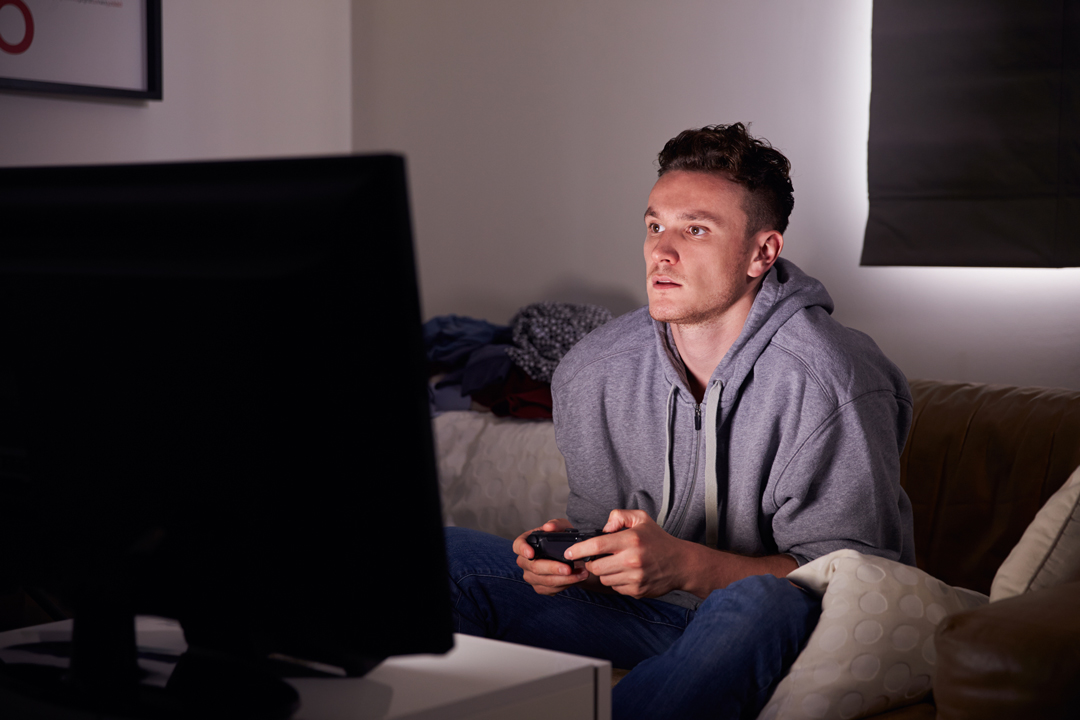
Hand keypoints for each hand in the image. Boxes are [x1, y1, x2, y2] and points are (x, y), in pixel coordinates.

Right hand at [512, 518, 588, 595]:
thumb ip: (556, 525)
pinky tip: (577, 578)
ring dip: (565, 579)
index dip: (523, 550)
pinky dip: (566, 585)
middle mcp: (525, 561)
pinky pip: (551, 589)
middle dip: (553, 568)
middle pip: (534, 567)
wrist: (570, 555)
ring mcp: (531, 576)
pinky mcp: (540, 587)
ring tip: (581, 573)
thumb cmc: (562, 539)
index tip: (531, 553)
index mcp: (527, 543)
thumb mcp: (562, 528)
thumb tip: (548, 527)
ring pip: (545, 581)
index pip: (518, 545)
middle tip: (569, 568)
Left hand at [565, 509, 690, 598]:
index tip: (569, 552)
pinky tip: (626, 573)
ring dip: (604, 572)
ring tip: (616, 563)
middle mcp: (632, 560)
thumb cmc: (658, 540)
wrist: (680, 563)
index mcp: (630, 540)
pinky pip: (615, 588)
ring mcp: (634, 578)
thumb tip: (603, 529)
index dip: (577, 550)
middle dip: (591, 563)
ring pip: (604, 579)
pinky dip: (616, 581)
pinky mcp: (637, 591)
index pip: (596, 546)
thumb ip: (618, 516)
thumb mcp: (641, 518)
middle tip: (597, 558)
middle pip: (595, 567)